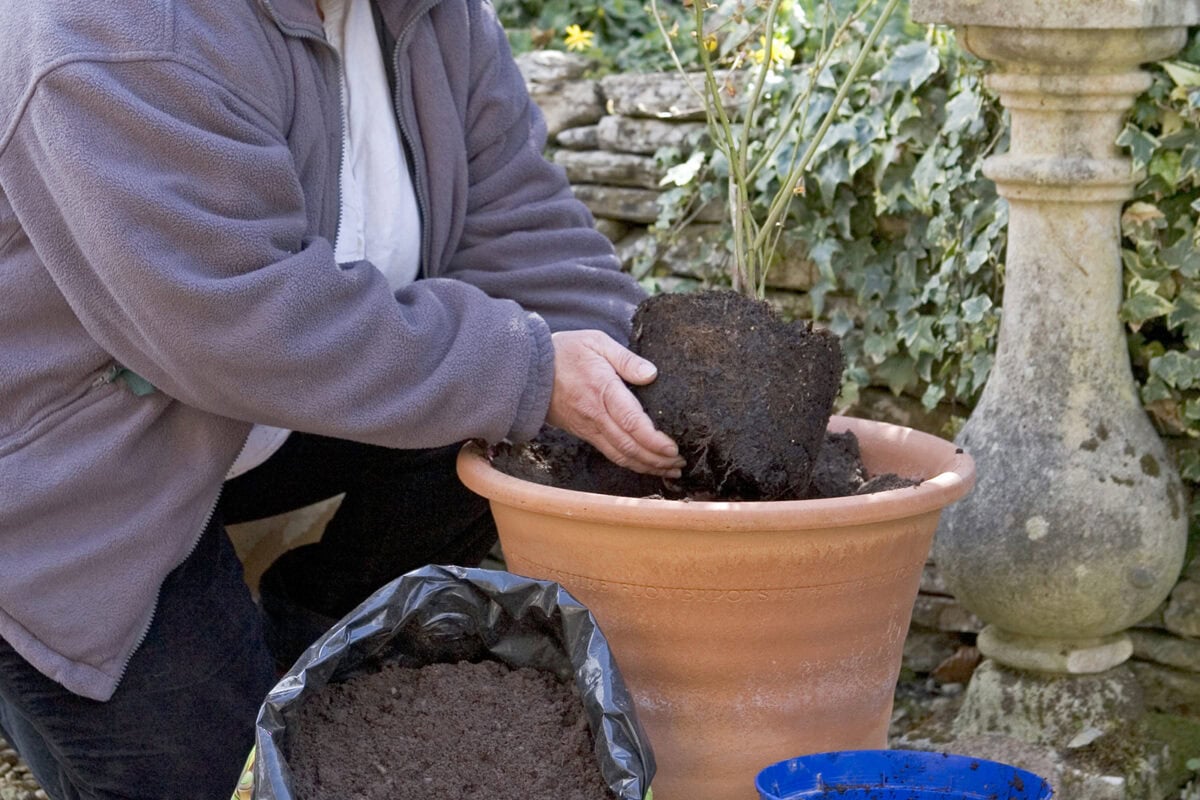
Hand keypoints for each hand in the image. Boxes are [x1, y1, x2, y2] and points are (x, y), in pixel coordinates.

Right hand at [546, 330, 684, 477]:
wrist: (529, 371)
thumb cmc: (565, 352)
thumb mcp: (597, 342)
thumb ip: (626, 358)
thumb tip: (651, 373)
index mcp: (602, 391)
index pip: (631, 422)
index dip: (653, 440)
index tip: (673, 448)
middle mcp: (596, 415)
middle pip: (629, 446)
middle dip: (657, 459)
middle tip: (679, 462)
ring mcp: (589, 428)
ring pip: (621, 455)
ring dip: (647, 466)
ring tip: (670, 469)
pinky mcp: (585, 434)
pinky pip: (611, 453)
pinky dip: (631, 463)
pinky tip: (647, 464)